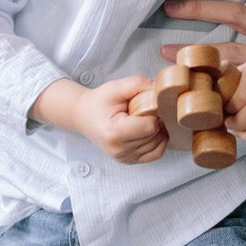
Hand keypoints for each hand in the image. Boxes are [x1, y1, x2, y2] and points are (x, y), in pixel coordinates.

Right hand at [33, 76, 168, 164]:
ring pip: (158, 145)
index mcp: (114, 132)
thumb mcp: (115, 87)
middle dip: (156, 121)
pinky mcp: (129, 161)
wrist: (84, 116)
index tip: (146, 105)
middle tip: (145, 111)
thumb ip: (138, 84)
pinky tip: (151, 131)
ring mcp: (124, 158)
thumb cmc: (98, 102)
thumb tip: (161, 88)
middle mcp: (119, 149)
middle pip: (155, 136)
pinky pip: (156, 154)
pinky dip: (159, 142)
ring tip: (145, 119)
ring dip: (158, 131)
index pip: (150, 126)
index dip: (154, 113)